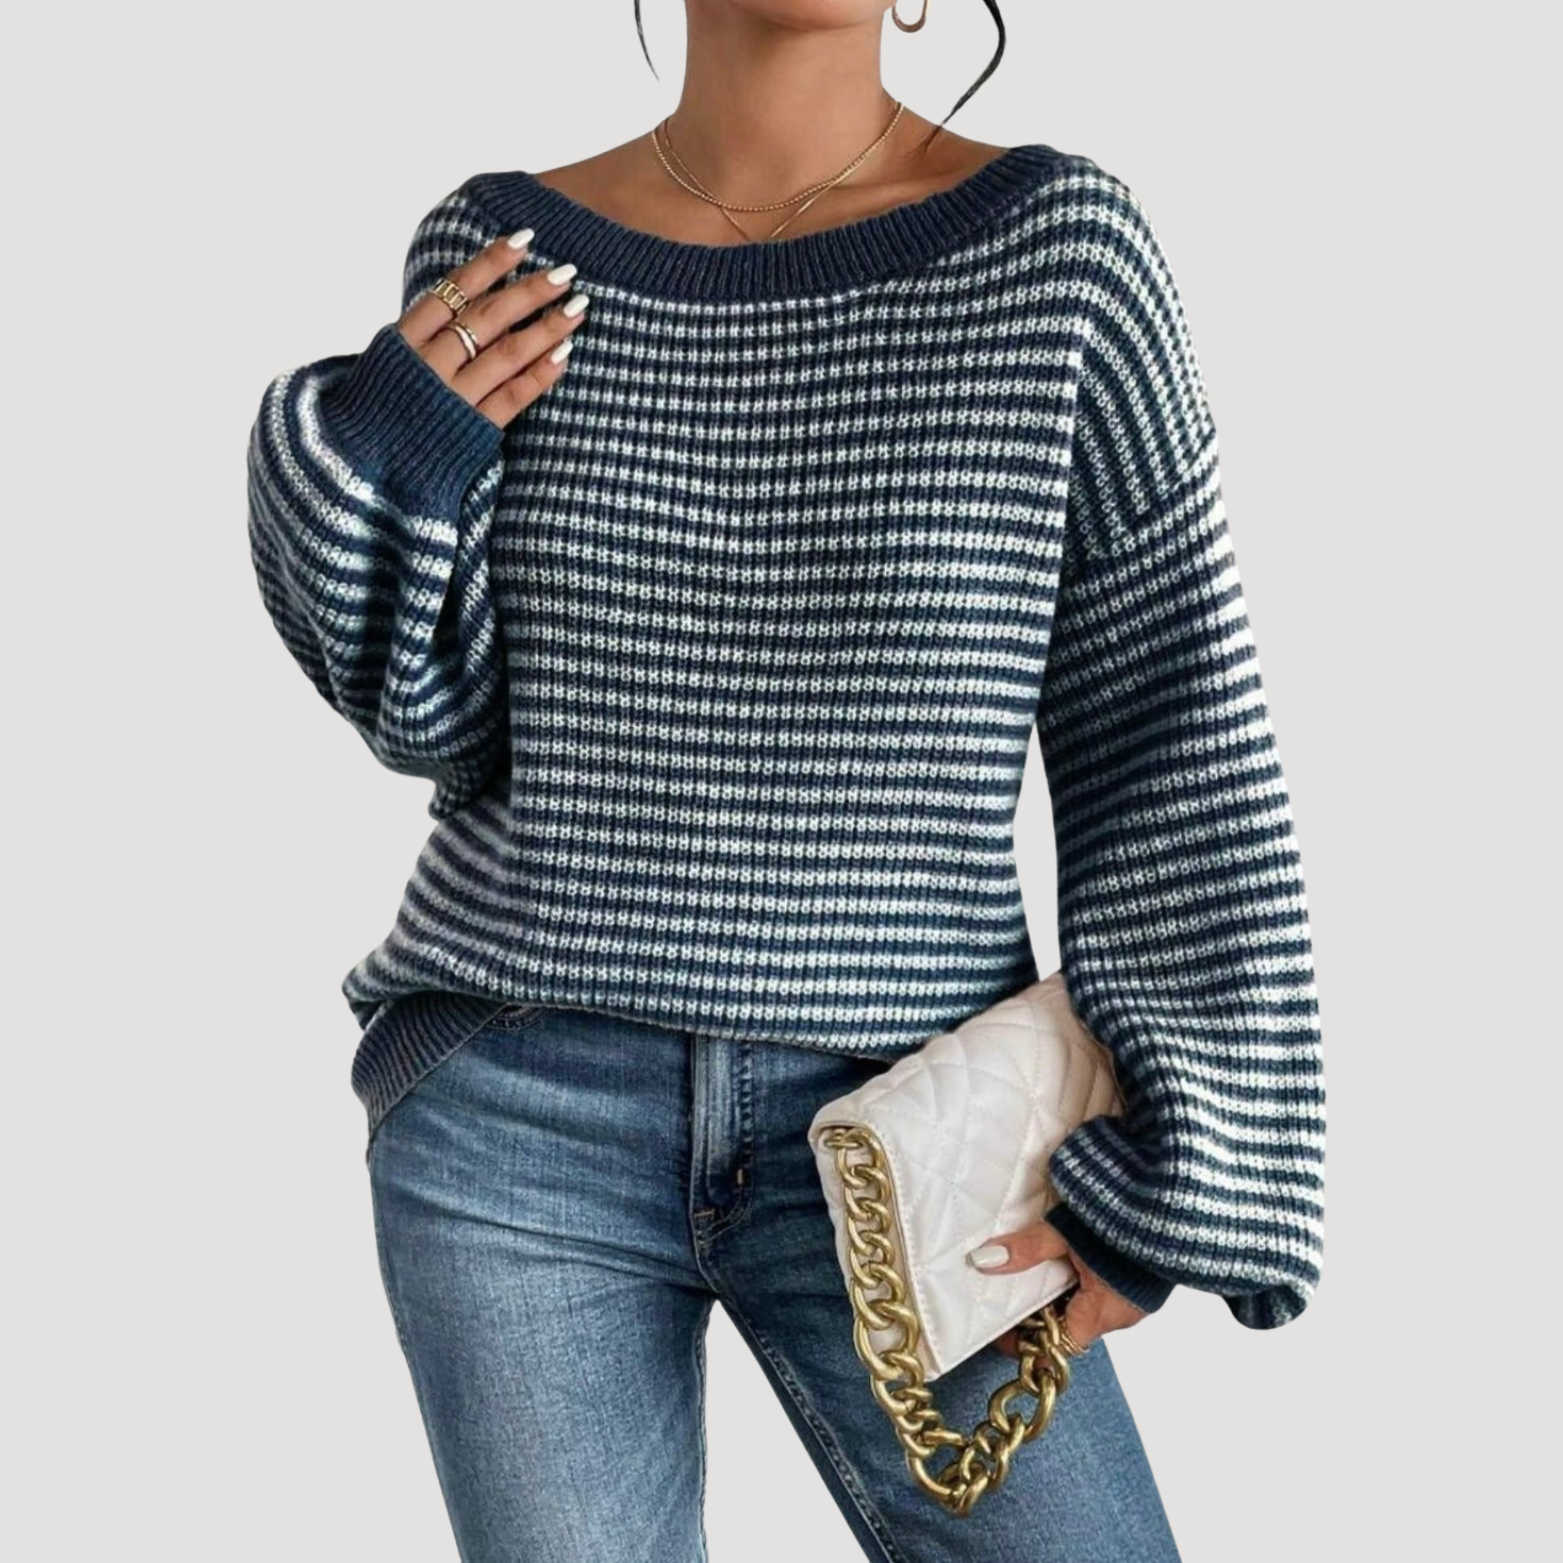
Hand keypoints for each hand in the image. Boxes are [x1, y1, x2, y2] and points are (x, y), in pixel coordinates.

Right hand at [397, 231, 589, 429]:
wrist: (357, 471)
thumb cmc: (378, 412)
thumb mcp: (387, 363)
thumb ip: (423, 334)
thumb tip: (468, 301)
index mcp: (403, 341)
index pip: (451, 290)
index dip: (489, 262)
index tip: (523, 240)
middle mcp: (428, 364)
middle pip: (485, 317)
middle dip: (529, 291)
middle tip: (567, 272)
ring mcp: (450, 398)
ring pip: (505, 354)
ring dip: (546, 328)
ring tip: (578, 308)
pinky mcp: (470, 431)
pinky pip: (512, 398)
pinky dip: (539, 375)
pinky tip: (565, 354)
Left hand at [974, 1216, 1148, 1359]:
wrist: (1174, 1201)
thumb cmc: (1126, 1221)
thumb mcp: (1066, 1233)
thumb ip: (1027, 1249)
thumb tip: (986, 1259)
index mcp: (1102, 1315)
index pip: (1057, 1347)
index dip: (1027, 1342)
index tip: (1002, 1327)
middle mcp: (1121, 1314)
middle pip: (1068, 1324)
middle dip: (1038, 1309)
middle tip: (1008, 1286)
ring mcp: (1134, 1297)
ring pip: (1085, 1304)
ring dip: (1060, 1289)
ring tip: (1033, 1265)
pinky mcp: (1141, 1278)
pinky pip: (1103, 1287)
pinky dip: (1081, 1276)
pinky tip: (1067, 1252)